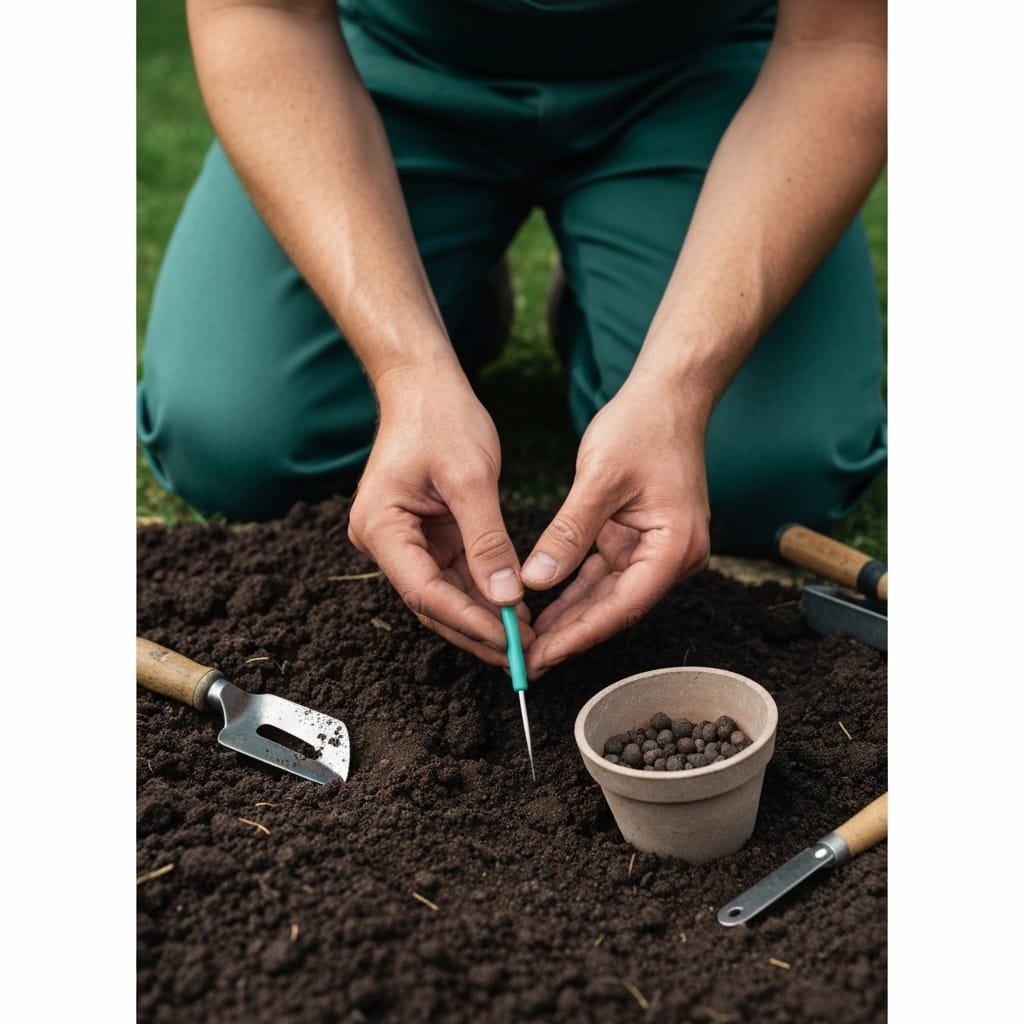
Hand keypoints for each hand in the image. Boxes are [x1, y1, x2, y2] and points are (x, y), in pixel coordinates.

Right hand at [347, 373, 532, 667]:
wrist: (424, 385)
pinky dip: (483, 591)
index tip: (508, 641)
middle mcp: (384, 540)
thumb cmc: (441, 419)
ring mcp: (403, 540)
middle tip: (522, 655)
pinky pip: (454, 573)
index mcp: (381, 527)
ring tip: (526, 640)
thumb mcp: (470, 479)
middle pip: (431, 602)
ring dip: (483, 616)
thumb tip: (506, 598)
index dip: (467, 620)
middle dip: (477, 629)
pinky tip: (514, 610)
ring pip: (444, 593)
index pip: (424, 591)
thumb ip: (488, 541)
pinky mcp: (425, 535)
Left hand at [520, 378, 710, 674]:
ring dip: (570, 616)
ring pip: (607, 595)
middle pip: (616, 608)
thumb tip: (535, 580)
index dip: (580, 634)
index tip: (543, 655)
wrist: (667, 397)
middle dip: (571, 633)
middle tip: (528, 660)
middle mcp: (672, 557)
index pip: (622, 606)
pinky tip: (545, 609)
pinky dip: (575, 589)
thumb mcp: (600, 479)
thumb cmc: (642, 428)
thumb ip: (568, 533)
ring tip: (529, 642)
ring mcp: (657, 550)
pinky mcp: (639, 540)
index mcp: (674, 547)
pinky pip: (603, 573)